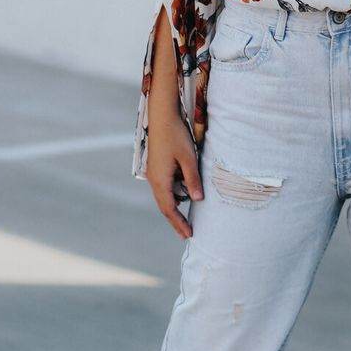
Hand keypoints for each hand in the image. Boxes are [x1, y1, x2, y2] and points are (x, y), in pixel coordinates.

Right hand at [147, 110, 203, 239]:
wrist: (162, 116)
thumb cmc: (176, 135)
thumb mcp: (188, 157)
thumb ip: (192, 179)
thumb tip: (197, 199)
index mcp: (160, 180)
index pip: (170, 209)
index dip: (179, 223)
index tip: (188, 234)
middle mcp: (154, 180)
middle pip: (165, 206)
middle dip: (175, 220)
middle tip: (187, 233)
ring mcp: (153, 173)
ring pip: (164, 196)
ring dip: (174, 208)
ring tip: (185, 219)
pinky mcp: (156, 167)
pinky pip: (164, 187)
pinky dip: (172, 196)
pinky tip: (182, 196)